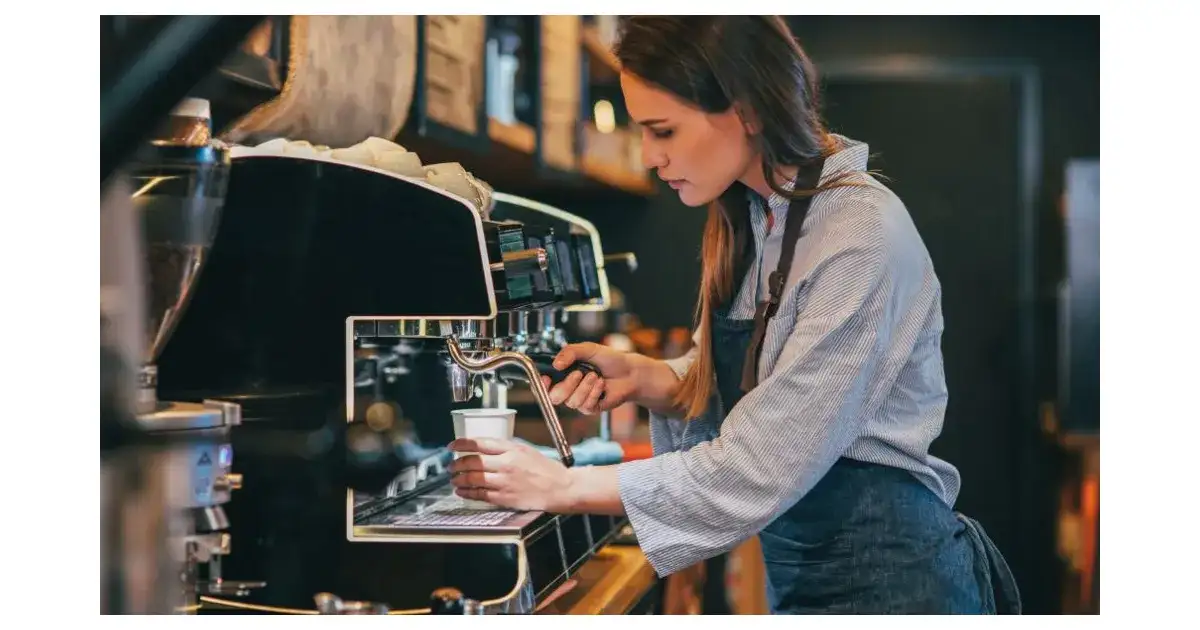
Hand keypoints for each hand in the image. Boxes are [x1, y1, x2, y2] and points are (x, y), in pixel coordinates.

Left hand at [448, 437, 574, 512]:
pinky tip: (462, 491)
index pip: (479, 443)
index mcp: (512, 450)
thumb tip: (483, 448)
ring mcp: (505, 482)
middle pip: (472, 462)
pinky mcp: (505, 497)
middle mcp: (507, 464)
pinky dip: (467, 493)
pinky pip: (480, 494)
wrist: (560, 488)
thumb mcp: (526, 451)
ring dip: (459, 479)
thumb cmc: (546, 470)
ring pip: (473, 479)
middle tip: (451, 466)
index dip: (461, 444)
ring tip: (454, 479)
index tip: (452, 446)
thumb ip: (505, 449)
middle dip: (456, 464)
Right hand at [542, 342, 637, 413]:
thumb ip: (570, 352)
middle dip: (567, 384)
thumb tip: (556, 364)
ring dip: (585, 387)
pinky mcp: (590, 408)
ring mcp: (579, 399)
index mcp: (564, 374)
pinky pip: (585, 406)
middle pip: (554, 397)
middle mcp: (569, 388)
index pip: (544, 384)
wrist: (628, 371)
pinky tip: (601, 384)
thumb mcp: (588, 349)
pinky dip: (594, 393)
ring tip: (596, 376)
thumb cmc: (609, 360)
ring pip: (571, 402)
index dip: (541, 384)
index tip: (547, 378)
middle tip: (580, 373)